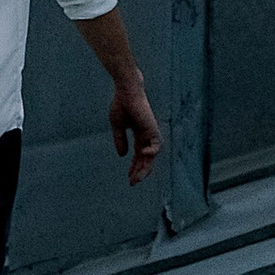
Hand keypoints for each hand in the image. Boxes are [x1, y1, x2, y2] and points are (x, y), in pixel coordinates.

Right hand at [110, 72, 162, 187]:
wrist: (126, 91)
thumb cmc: (121, 105)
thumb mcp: (118, 126)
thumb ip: (120, 140)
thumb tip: (122, 155)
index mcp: (139, 135)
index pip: (138, 155)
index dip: (134, 167)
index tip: (129, 178)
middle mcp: (146, 135)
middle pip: (146, 158)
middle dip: (140, 171)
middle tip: (132, 183)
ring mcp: (150, 132)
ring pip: (152, 155)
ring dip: (145, 167)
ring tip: (137, 177)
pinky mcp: (152, 128)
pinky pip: (157, 144)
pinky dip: (151, 152)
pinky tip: (142, 154)